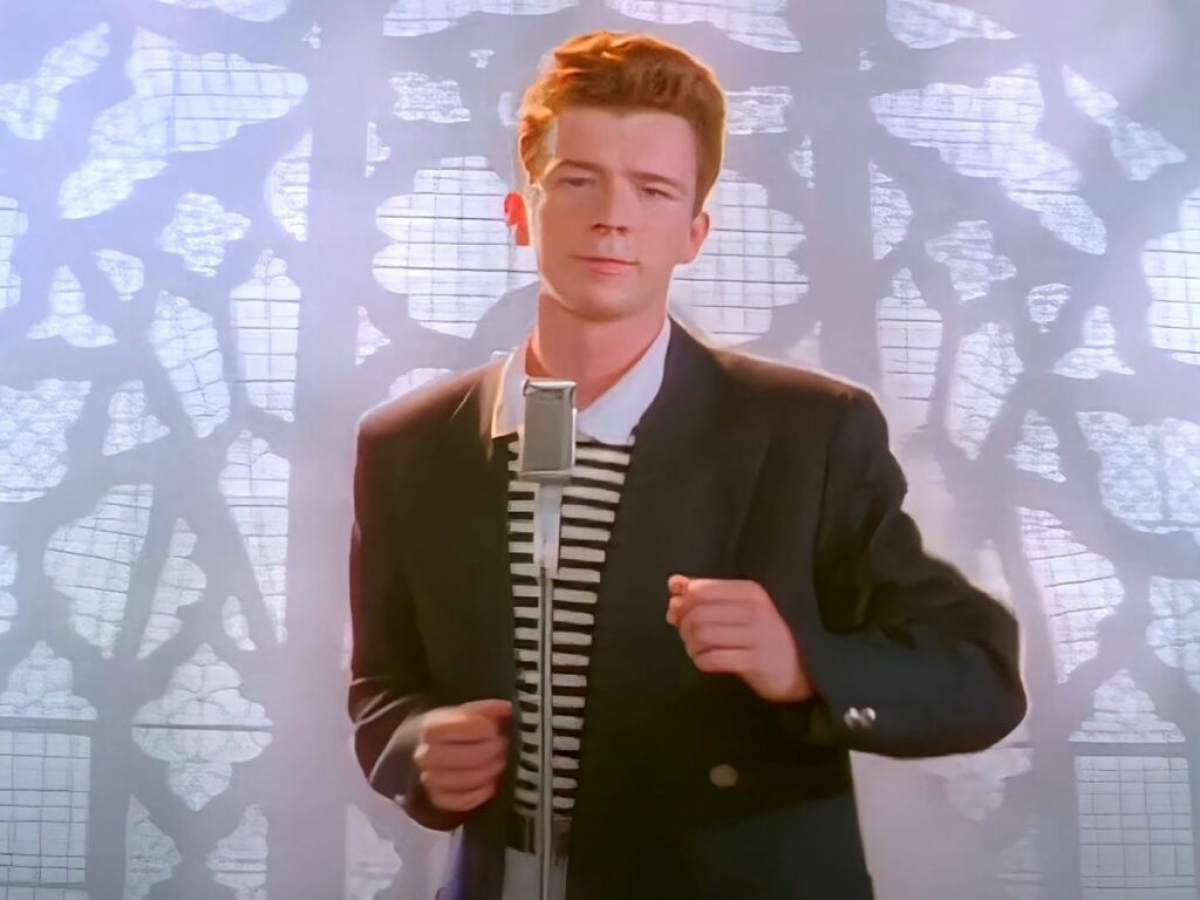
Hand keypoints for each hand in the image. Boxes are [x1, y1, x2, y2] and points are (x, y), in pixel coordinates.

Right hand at [414, 699, 511, 812]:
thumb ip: (485, 710)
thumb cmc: (452, 730)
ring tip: (500, 762)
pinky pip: (463, 801)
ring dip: (489, 771)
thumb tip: (506, 708)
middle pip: (468, 756)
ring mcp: (429, 780)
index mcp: (431, 728)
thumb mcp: (464, 714)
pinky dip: (481, 792)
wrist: (429, 753)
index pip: (463, 727)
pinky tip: (491, 782)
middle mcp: (426, 755)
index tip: (496, 728)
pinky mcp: (437, 800)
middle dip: (492, 750)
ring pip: (466, 780)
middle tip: (503, 746)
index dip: (485, 727)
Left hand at [666, 576, 814, 702]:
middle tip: (686, 634)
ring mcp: (756, 637)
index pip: (701, 590)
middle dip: (683, 625)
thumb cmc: (766, 633)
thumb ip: (707, 593)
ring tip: (695, 648)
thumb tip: (673, 583)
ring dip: (690, 644)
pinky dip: (700, 660)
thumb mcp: (741, 607)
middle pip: (697, 613)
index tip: (678, 613)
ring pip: (702, 635)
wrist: (803, 667)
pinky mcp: (755, 663)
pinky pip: (712, 659)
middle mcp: (755, 610)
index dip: (682, 602)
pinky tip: (704, 660)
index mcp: (751, 591)